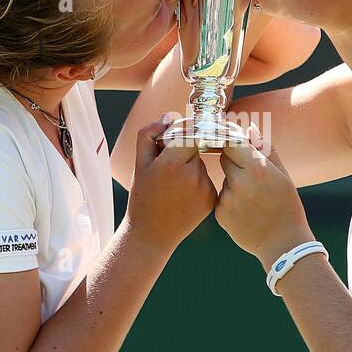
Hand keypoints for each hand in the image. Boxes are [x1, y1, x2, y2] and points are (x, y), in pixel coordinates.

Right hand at [124, 113, 217, 249]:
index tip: (178, 131)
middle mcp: (193, 175)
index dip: (183, 129)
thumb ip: (150, 134)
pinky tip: (182, 195)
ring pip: (201, 162)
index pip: (190, 131)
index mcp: (173, 164)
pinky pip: (206, 178)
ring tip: (172, 184)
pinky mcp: (212, 199)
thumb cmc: (142, 197)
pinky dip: (196, 180)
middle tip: (167, 161)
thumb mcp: (140, 163)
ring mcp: (205, 188)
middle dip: (183, 148)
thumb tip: (169, 116)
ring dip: (190, 164)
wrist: (152, 235)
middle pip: (195, 146)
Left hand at [215, 125, 313, 269]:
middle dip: (235, 160)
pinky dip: (231, 200)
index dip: (231, 136)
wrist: (283, 245)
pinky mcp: (220, 214)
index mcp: (257, 169)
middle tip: (252, 173)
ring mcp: (227, 199)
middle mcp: (239, 182)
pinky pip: (222, 197)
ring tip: (255, 199)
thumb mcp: (283, 175)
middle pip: (225, 157)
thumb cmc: (288, 207)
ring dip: (234, 182)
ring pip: (225, 179)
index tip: (231, 136)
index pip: (232, 140)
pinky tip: (248, 211)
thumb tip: (249, 129)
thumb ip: (265, 149)